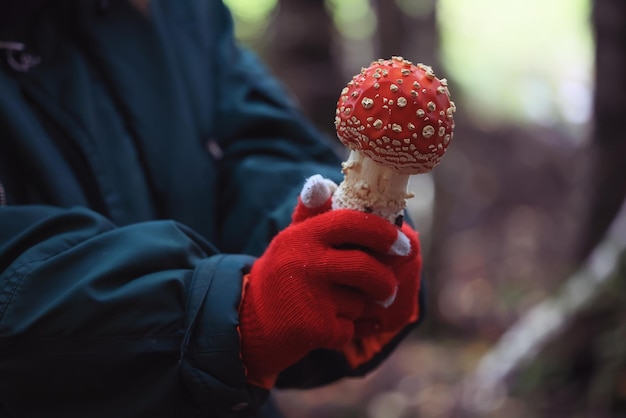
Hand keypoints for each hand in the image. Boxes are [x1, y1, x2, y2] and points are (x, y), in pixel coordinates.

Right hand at [238, 176, 421, 387]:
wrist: (247, 323)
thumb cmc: (280, 277)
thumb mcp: (291, 243)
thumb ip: (312, 215)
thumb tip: (321, 181)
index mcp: (303, 236)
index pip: (352, 223)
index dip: (383, 233)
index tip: (402, 244)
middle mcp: (304, 261)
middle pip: (365, 268)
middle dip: (385, 283)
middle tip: (389, 290)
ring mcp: (308, 296)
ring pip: (359, 302)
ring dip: (357, 310)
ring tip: (338, 308)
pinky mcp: (311, 327)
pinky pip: (349, 329)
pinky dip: (345, 332)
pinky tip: (326, 328)